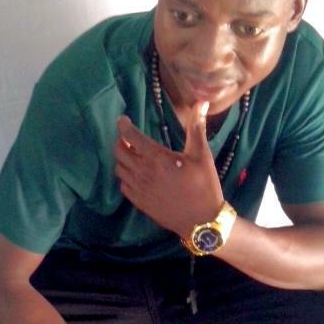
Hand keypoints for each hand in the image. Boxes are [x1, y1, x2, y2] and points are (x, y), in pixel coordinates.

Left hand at [114, 101, 222, 235]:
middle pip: (119, 151)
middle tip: (128, 137)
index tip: (123, 120)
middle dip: (120, 141)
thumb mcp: (202, 155)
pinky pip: (123, 185)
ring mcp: (139, 189)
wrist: (202, 221)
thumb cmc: (204, 186)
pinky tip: (135, 174)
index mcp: (157, 158)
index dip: (123, 125)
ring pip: (119, 168)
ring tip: (131, 154)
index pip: (130, 136)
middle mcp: (143, 172)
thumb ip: (196, 127)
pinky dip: (125, 176)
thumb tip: (200, 102)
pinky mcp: (139, 202)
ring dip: (122, 158)